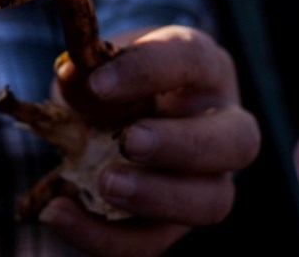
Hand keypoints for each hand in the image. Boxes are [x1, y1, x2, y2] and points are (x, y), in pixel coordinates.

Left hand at [39, 25, 259, 256]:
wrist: (102, 125)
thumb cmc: (112, 84)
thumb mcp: (96, 71)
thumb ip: (85, 75)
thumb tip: (73, 75)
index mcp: (204, 68)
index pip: (192, 60)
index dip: (147, 70)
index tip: (97, 83)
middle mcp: (222, 124)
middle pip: (237, 140)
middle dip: (182, 144)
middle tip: (130, 142)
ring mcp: (208, 180)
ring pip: (212, 201)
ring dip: (156, 198)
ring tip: (103, 185)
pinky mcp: (175, 223)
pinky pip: (154, 242)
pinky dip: (105, 235)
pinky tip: (62, 213)